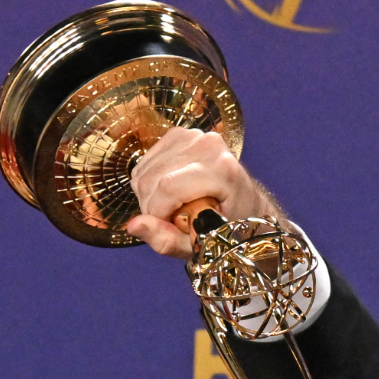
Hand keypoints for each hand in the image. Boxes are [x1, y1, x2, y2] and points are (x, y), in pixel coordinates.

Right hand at [122, 127, 285, 259]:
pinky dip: (149, 181)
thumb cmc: (229, 227)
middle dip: (152, 206)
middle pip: (152, 179)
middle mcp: (208, 145)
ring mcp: (193, 135)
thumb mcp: (201, 244)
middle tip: (172, 218)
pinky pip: (146, 162)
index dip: (158, 212)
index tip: (169, 225)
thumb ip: (167, 240)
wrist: (245, 202)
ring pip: (145, 171)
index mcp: (222, 170)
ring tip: (172, 206)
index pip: (168, 187)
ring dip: (149, 195)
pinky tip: (168, 190)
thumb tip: (133, 225)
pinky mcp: (180, 134)